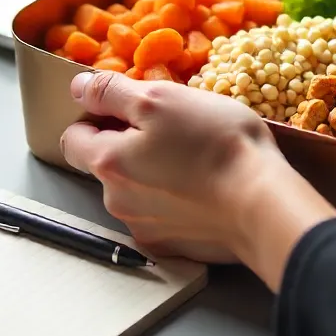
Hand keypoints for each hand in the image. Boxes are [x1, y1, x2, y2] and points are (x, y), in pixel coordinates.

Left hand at [60, 72, 335, 282]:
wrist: (262, 204)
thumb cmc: (215, 143)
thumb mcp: (163, 99)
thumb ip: (113, 93)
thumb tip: (78, 88)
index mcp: (108, 162)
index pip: (73, 138)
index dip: (96, 117)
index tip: (130, 108)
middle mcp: (116, 201)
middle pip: (106, 165)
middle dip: (129, 145)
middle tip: (173, 128)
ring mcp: (143, 228)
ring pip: (135, 191)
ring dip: (152, 172)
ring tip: (193, 157)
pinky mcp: (171, 247)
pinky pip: (160, 215)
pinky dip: (173, 200)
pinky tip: (202, 188)